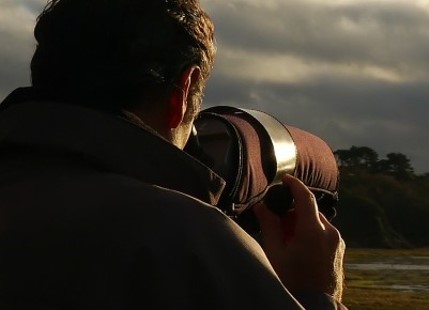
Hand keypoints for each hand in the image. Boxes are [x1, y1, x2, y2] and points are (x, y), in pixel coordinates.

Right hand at [253, 174, 345, 301]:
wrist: (316, 304)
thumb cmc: (293, 281)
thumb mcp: (276, 252)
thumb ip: (269, 225)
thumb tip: (261, 207)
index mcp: (314, 231)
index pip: (306, 198)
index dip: (294, 185)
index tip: (285, 179)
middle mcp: (330, 233)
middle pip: (309, 211)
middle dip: (292, 213)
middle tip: (277, 227)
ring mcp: (337, 242)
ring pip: (316, 221)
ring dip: (301, 224)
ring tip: (288, 243)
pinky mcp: (339, 249)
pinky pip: (323, 232)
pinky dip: (310, 232)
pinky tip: (300, 248)